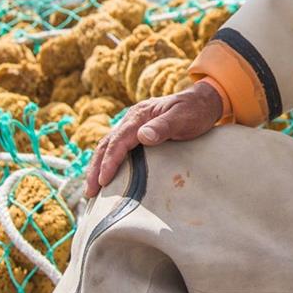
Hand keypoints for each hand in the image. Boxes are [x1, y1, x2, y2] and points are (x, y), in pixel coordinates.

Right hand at [83, 80, 223, 196]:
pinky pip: (116, 148)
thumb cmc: (194, 110)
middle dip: (95, 168)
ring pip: (107, 146)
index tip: (103, 180)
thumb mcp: (183, 117)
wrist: (203, 101)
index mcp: (139, 115)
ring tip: (91, 189)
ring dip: (97, 167)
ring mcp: (132, 126)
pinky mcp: (136, 133)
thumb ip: (163, 126)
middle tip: (89, 191)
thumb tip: (142, 135)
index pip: (119, 140)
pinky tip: (104, 177)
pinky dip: (106, 162)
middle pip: (106, 144)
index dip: (110, 161)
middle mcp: (131, 119)